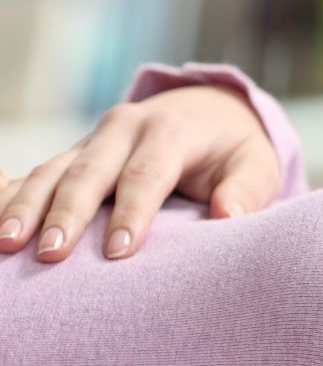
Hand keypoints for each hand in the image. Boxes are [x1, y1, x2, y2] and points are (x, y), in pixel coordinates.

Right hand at [0, 85, 282, 263]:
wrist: (208, 110)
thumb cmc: (234, 149)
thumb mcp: (256, 164)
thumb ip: (247, 189)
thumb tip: (229, 216)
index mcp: (170, 130)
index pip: (146, 174)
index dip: (132, 213)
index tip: (118, 254)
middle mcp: (124, 128)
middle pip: (89, 171)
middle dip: (66, 213)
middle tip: (49, 255)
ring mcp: (93, 139)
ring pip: (52, 170)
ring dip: (27, 206)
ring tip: (7, 244)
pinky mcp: (75, 153)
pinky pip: (37, 172)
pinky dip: (13, 195)